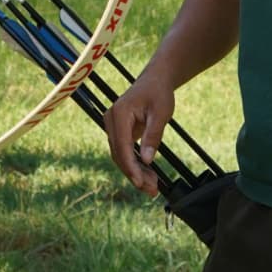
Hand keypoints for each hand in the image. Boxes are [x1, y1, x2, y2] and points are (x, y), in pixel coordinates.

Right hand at [104, 73, 175, 197]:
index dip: (130, 167)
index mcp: (119, 113)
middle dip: (134, 174)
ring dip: (135, 173)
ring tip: (153, 187)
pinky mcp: (118, 132)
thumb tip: (147, 160)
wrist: (155, 81)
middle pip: (119, 154)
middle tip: (152, 191)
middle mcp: (111, 120)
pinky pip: (124, 152)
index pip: (122, 146)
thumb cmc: (158, 93)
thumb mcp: (161, 113)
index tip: (141, 183)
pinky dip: (135, 165)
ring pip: (120, 156)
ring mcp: (113, 126)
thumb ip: (153, 135)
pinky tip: (148, 176)